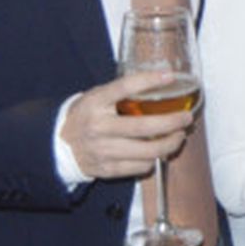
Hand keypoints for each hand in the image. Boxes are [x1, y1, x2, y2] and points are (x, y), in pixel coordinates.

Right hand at [60, 71, 195, 179]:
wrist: (58, 146)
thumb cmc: (86, 116)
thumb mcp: (97, 97)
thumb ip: (122, 91)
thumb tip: (160, 80)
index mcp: (95, 103)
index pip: (124, 87)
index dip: (149, 80)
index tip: (170, 76)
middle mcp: (99, 127)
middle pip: (144, 126)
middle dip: (172, 122)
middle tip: (186, 118)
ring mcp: (103, 150)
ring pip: (147, 151)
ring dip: (170, 144)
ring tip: (179, 136)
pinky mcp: (107, 169)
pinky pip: (140, 166)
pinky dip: (154, 159)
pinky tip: (159, 151)